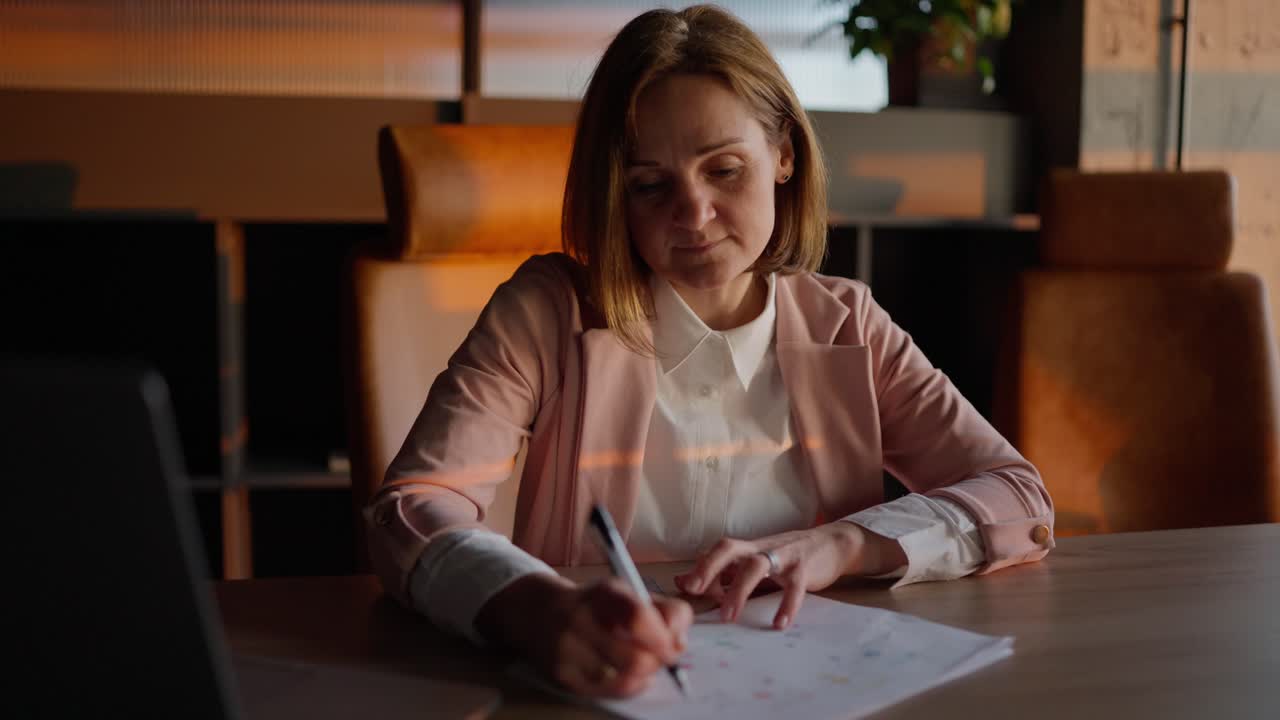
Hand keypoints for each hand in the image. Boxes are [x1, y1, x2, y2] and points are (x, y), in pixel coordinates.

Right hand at [475, 574, 691, 697]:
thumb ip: (664, 611)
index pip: (638, 617)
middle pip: (636, 658)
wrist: (539, 614)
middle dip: (657, 663)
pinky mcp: (563, 675)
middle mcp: (580, 619)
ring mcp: (568, 650)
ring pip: (625, 679)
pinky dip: (628, 685)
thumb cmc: (594, 605)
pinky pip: (608, 691)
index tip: (673, 644)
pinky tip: (626, 674)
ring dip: (644, 676)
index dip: (663, 637)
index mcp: (603, 592)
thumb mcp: (628, 593)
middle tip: (660, 658)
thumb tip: (679, 642)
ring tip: (640, 664)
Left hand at [673, 522, 904, 629]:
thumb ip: (723, 574)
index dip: (701, 567)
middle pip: (730, 548)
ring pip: (757, 565)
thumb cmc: (789, 556)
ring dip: (739, 590)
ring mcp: (784, 556)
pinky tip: (779, 623)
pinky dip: (786, 604)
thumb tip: (682, 581)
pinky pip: (794, 586)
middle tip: (693, 589)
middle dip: (709, 567)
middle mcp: (762, 548)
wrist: (833, 542)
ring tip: (728, 616)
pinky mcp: (806, 568)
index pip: (718, 551)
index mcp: (748, 548)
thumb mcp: (755, 562)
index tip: (685, 588)